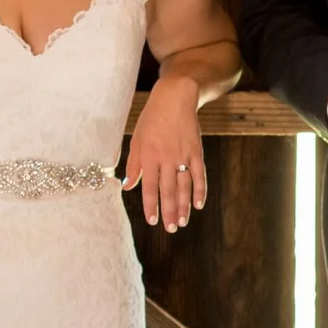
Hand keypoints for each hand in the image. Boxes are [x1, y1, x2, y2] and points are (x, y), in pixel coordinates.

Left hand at [122, 75, 208, 230]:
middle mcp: (166, 158)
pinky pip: (199, 175)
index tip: (152, 221)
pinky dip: (200, 190)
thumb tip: (127, 186)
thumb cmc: (152, 119)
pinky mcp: (196, 151)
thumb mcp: (136, 139)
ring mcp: (183, 156)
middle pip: (168, 191)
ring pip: (184, 186)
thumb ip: (133, 165)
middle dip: (169, 212)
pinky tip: (198, 205)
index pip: (149, 187)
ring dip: (183, 206)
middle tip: (169, 229)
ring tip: (181, 223)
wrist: (174, 98)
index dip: (151, 205)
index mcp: (149, 156)